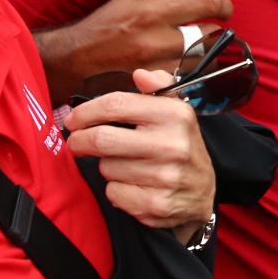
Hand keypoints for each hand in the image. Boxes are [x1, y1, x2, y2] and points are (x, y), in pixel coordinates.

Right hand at [36, 0, 231, 102]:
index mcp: (153, 11)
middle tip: (207, 33)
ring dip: (206, 57)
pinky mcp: (153, 89)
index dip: (223, 6)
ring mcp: (156, 68)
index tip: (223, 10)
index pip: (207, 4)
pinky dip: (192, 77)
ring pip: (203, 63)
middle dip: (214, 33)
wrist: (76, 60)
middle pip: (210, 36)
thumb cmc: (108, 24)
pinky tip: (185, 71)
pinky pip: (188, 83)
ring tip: (198, 52)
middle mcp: (156, 40)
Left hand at [67, 69, 214, 237]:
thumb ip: (160, 87)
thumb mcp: (178, 113)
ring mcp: (165, 176)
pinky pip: (114, 192)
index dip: (86, 112)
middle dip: (80, 141)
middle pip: (102, 138)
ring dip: (108, 167)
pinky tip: (133, 186)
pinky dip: (116, 190)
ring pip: (106, 167)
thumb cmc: (182, 148)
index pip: (116, 105)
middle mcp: (172, 144)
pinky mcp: (156, 203)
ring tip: (126, 166)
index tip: (74, 119)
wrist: (203, 194)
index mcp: (175, 114)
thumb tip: (141, 75)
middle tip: (76, 143)